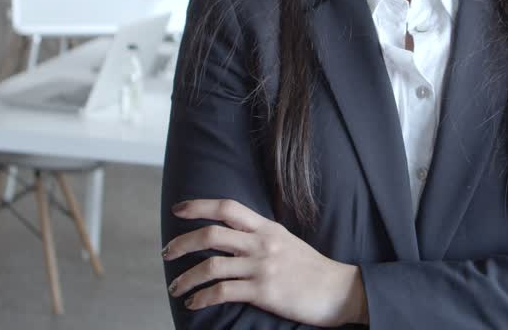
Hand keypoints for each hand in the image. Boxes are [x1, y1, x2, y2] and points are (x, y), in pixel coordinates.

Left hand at [164, 199, 367, 326]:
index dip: (199, 205)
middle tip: (167, 253)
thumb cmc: (312, 269)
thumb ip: (261, 236)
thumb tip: (234, 236)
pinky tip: (194, 303)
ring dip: (187, 277)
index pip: (228, 208)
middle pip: (212, 234)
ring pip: (211, 265)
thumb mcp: (287, 242)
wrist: (340, 291)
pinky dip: (203, 297)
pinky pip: (223, 292)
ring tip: (176, 286)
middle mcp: (262, 243)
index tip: (178, 209)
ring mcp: (262, 267)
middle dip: (182, 242)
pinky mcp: (264, 292)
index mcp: (267, 228)